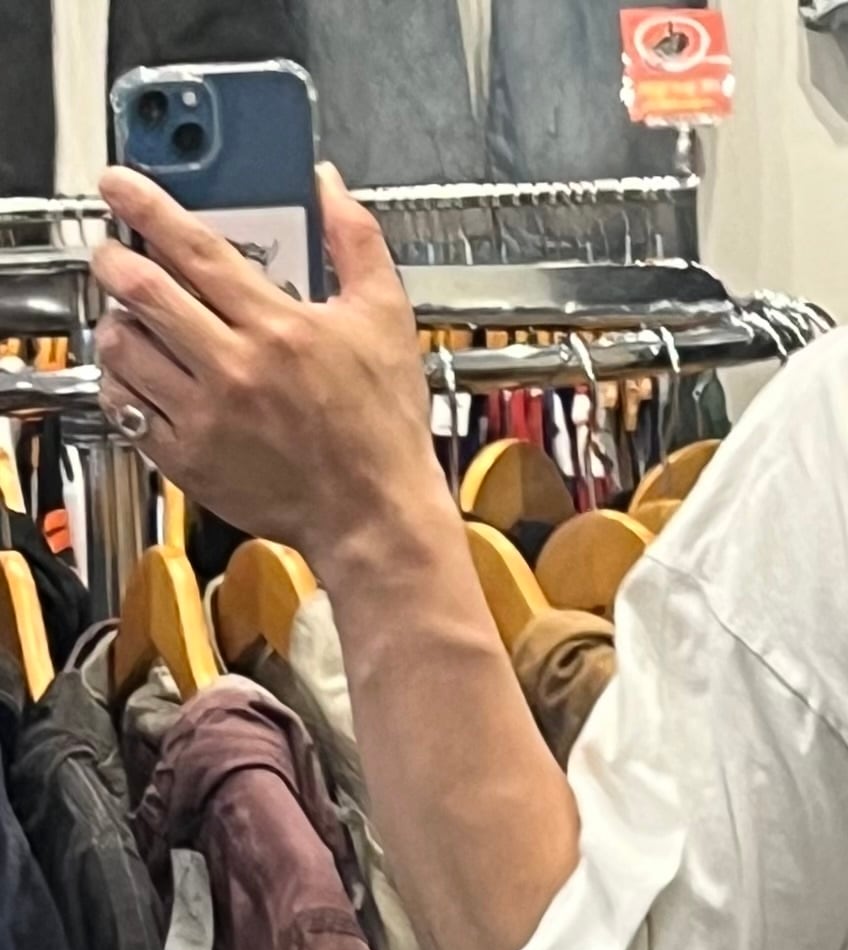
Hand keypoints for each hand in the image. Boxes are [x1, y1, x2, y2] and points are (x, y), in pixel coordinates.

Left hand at [93, 166, 443, 569]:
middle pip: (142, 290)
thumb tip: (329, 188)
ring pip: (124, 345)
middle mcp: (238, 369)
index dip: (145, 206)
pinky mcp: (189, 457)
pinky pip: (124, 404)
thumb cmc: (385, 432)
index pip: (194, 248)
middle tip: (116, 255)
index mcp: (282, 329)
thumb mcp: (387, 323)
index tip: (120, 186)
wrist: (377, 518)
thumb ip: (356, 243)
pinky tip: (142, 373)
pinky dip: (120, 379)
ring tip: (134, 319)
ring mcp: (208, 416)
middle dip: (114, 260)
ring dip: (117, 321)